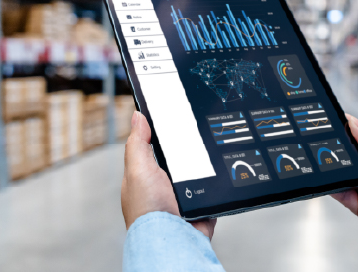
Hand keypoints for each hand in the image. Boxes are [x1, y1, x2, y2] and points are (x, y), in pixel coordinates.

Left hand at [121, 111, 216, 238]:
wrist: (172, 240)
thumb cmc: (148, 210)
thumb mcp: (138, 168)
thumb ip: (138, 143)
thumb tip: (137, 116)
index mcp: (146, 177)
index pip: (155, 149)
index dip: (165, 134)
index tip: (178, 116)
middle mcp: (164, 188)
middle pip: (181, 159)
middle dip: (189, 150)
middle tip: (199, 135)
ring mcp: (184, 199)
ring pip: (200, 173)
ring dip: (205, 168)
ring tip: (211, 156)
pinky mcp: (202, 208)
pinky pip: (214, 192)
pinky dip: (218, 186)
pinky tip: (220, 176)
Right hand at [332, 115, 357, 254]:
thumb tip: (354, 123)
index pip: (357, 137)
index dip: (343, 128)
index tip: (328, 119)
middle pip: (345, 155)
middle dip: (333, 147)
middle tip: (321, 138)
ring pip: (341, 174)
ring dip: (331, 166)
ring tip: (323, 156)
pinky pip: (342, 195)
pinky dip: (333, 187)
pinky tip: (328, 178)